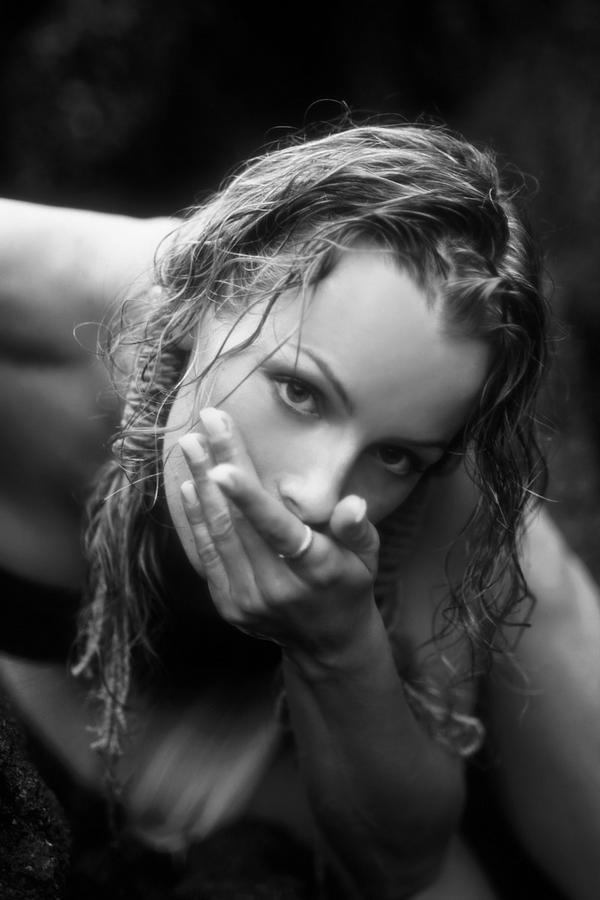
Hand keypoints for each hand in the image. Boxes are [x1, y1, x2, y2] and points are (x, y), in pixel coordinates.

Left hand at [178, 408, 379, 659]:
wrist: (327, 643)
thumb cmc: (349, 585)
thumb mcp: (367, 557)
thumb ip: (358, 529)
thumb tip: (352, 503)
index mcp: (316, 571)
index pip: (277, 530)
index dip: (249, 498)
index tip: (224, 465)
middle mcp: (277, 588)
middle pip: (239, 521)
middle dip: (219, 466)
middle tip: (205, 422)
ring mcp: (248, 600)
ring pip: (219, 534)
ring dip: (201, 484)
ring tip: (192, 444)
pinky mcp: (229, 606)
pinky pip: (207, 556)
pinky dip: (197, 519)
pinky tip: (190, 486)